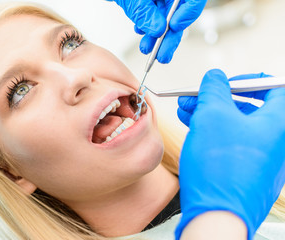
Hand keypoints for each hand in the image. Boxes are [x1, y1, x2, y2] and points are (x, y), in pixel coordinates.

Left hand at [107, 0, 206, 62]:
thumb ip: (145, 11)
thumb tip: (157, 30)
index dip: (188, 14)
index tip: (174, 27)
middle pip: (179, 14)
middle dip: (170, 37)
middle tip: (162, 54)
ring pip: (165, 19)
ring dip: (156, 37)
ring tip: (147, 49)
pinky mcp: (150, 2)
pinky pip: (154, 17)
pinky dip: (147, 28)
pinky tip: (141, 33)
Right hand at [174, 69, 284, 239]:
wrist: (217, 216)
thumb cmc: (221, 170)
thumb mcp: (213, 114)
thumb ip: (215, 89)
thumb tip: (215, 77)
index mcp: (279, 124)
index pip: (272, 88)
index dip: (245, 80)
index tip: (224, 82)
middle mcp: (276, 142)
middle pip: (249, 108)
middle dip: (217, 98)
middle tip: (196, 96)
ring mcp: (263, 159)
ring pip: (236, 126)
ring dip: (210, 114)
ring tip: (186, 110)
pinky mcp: (247, 172)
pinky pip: (232, 144)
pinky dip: (213, 133)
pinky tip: (192, 128)